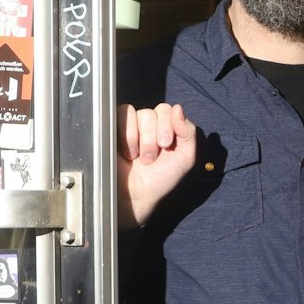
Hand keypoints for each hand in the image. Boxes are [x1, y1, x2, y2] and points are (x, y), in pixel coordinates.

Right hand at [118, 102, 199, 226]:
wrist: (135, 194)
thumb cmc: (160, 179)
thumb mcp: (184, 158)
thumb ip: (188, 132)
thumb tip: (178, 109)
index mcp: (167, 128)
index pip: (170, 110)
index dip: (169, 125)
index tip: (166, 146)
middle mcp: (150, 124)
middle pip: (157, 111)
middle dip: (156, 137)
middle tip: (152, 158)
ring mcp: (132, 124)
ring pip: (142, 113)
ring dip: (143, 139)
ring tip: (139, 157)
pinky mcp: (115, 126)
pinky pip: (124, 114)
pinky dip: (127, 134)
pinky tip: (127, 152)